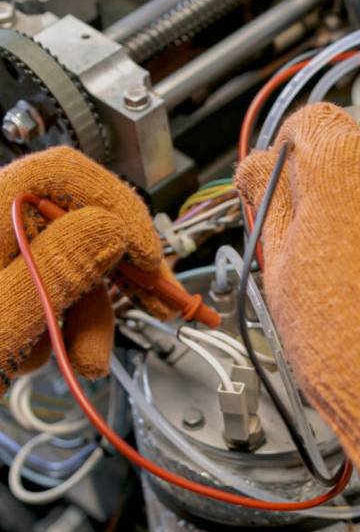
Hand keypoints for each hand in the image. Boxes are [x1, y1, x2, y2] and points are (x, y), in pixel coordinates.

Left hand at [0, 146, 166, 392]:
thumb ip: (56, 272)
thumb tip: (109, 229)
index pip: (61, 173)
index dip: (117, 210)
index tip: (149, 260)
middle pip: (69, 221)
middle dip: (109, 275)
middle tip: (149, 306)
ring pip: (60, 264)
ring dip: (85, 314)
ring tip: (83, 358)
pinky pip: (38, 290)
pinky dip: (57, 324)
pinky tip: (50, 352)